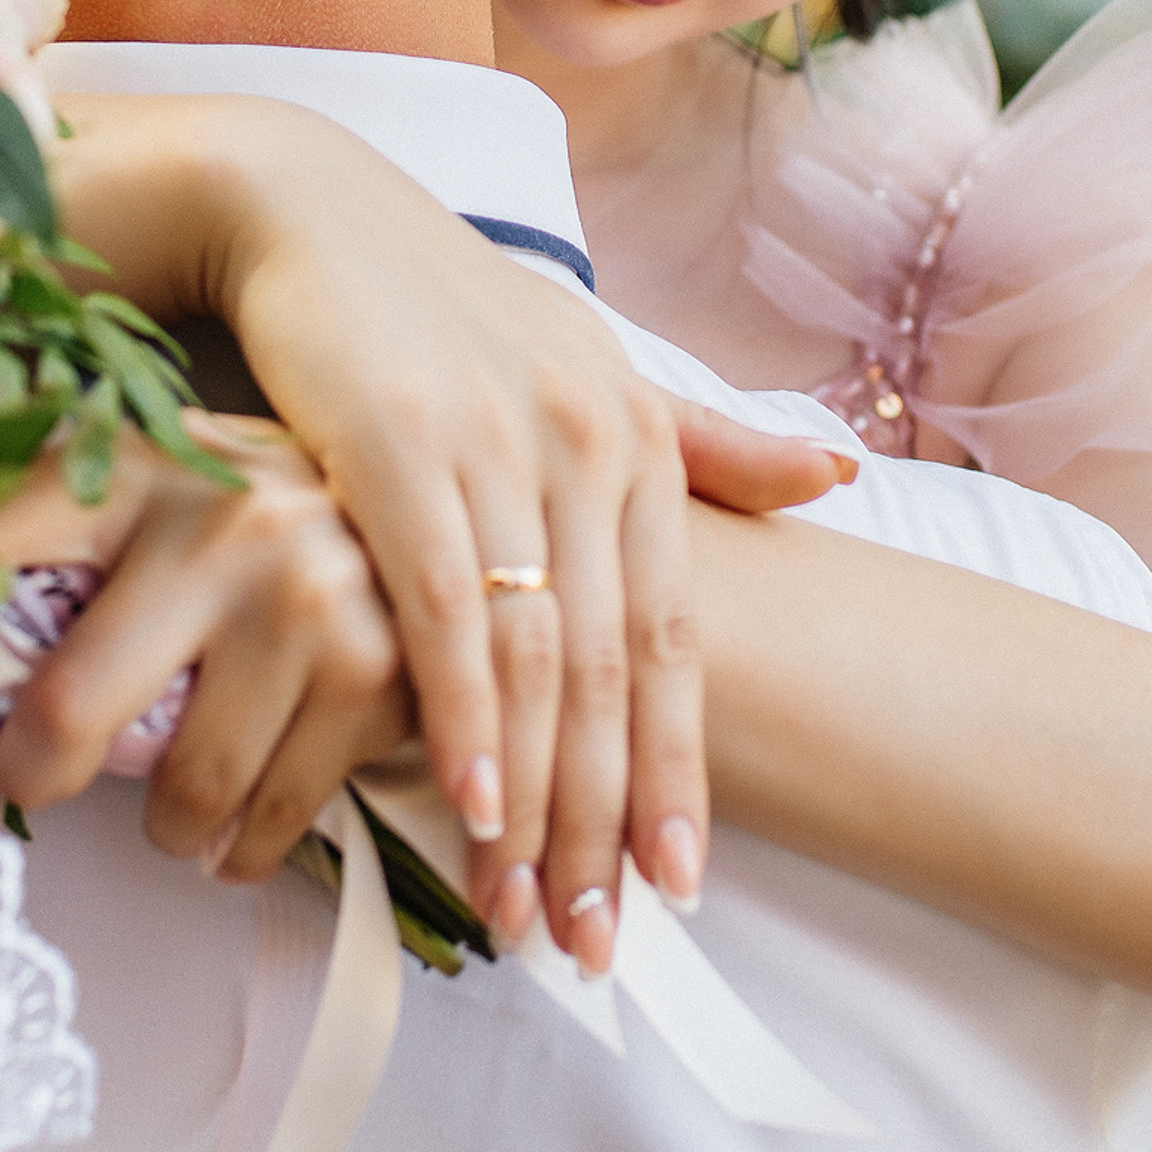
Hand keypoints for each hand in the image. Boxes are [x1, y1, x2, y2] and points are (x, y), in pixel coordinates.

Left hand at [0, 417, 412, 883]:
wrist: (436, 506)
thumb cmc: (258, 518)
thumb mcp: (157, 486)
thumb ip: (54, 532)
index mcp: (142, 466)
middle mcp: (223, 524)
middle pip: (72, 710)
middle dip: (36, 770)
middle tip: (26, 779)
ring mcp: (309, 602)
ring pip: (183, 793)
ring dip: (167, 824)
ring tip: (174, 797)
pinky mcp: (376, 676)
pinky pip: (269, 822)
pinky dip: (243, 844)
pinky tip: (246, 810)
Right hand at [48, 92, 848, 967]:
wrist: (309, 208)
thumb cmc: (443, 303)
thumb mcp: (585, 360)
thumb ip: (701, 438)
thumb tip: (841, 473)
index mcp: (635, 431)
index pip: (674, 635)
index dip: (679, 768)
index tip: (680, 887)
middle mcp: (584, 438)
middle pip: (610, 670)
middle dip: (607, 820)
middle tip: (598, 943)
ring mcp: (492, 441)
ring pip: (535, 657)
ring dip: (536, 801)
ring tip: (527, 913)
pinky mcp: (394, 443)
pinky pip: (442, 606)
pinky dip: (462, 712)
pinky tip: (467, 801)